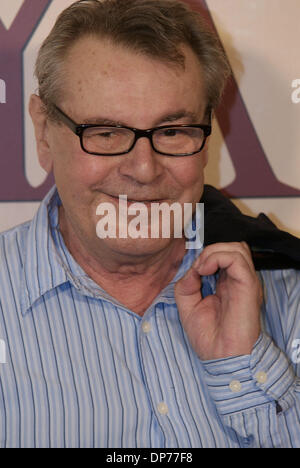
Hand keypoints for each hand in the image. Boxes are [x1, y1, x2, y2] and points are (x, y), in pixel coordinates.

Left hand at [175, 242, 261, 360]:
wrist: (221, 358)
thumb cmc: (209, 338)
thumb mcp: (188, 306)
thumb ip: (187, 284)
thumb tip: (192, 269)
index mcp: (227, 284)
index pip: (223, 255)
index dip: (204, 256)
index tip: (192, 271)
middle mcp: (238, 281)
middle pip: (232, 247)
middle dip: (210, 250)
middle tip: (197, 268)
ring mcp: (244, 282)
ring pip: (237, 248)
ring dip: (214, 252)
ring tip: (201, 269)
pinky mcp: (247, 286)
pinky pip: (237, 259)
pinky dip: (218, 258)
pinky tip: (205, 271)